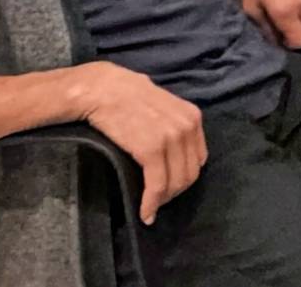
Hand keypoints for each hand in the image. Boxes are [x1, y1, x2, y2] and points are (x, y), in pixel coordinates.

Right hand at [65, 62, 206, 224]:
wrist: (102, 89)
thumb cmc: (127, 97)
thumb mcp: (164, 106)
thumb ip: (175, 126)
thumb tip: (176, 154)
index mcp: (192, 117)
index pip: (198, 159)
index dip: (184, 177)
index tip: (169, 186)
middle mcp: (187, 127)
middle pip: (190, 174)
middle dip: (174, 192)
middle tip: (157, 201)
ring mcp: (171, 138)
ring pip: (175, 183)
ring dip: (163, 200)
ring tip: (150, 206)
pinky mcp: (151, 149)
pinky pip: (157, 185)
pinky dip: (151, 203)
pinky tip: (144, 212)